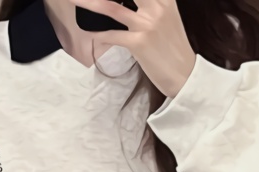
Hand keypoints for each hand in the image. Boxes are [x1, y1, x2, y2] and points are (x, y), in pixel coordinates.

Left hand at [71, 0, 195, 97]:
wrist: (185, 77)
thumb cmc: (174, 50)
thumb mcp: (168, 19)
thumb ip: (153, 5)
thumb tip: (133, 4)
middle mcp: (157, 7)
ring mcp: (147, 24)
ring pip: (111, 7)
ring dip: (89, 3)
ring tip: (73, 0)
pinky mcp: (139, 43)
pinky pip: (111, 35)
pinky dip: (99, 35)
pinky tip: (92, 35)